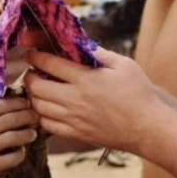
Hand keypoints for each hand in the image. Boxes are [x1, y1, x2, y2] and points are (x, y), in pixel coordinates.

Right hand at [0, 98, 37, 177]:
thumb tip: (10, 107)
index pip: (0, 105)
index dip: (19, 103)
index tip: (29, 103)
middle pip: (9, 119)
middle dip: (27, 116)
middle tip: (36, 117)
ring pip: (13, 138)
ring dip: (27, 134)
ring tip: (32, 134)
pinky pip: (11, 158)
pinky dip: (20, 154)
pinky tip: (20, 152)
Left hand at [24, 48, 169, 152]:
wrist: (147, 128)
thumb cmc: (139, 94)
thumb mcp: (123, 65)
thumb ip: (99, 53)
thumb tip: (79, 43)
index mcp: (85, 79)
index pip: (48, 63)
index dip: (35, 56)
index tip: (31, 52)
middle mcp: (75, 100)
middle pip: (36, 87)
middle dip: (29, 76)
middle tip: (32, 72)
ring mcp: (74, 119)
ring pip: (38, 107)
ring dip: (33, 96)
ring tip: (38, 90)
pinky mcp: (76, 134)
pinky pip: (47, 126)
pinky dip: (41, 116)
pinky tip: (47, 109)